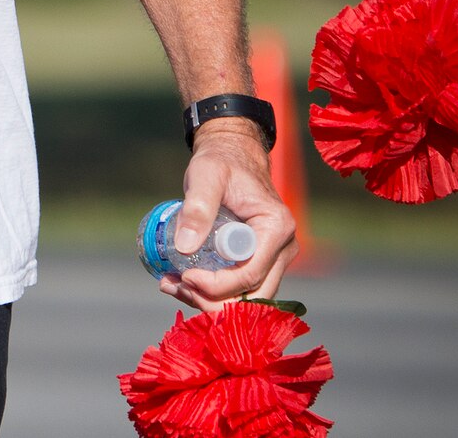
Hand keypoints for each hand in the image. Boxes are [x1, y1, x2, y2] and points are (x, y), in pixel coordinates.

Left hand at [159, 119, 297, 312]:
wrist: (233, 156)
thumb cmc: (221, 162)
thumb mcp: (206, 176)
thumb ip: (197, 208)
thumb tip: (184, 247)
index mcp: (277, 227)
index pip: (249, 275)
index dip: (216, 285)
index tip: (184, 276)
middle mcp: (284, 248)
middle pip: (252, 296)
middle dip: (212, 301)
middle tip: (175, 286)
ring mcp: (277, 258)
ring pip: (248, 299)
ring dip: (210, 301)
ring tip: (173, 285)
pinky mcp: (263, 263)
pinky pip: (242, 290)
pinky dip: (214, 293)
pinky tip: (183, 283)